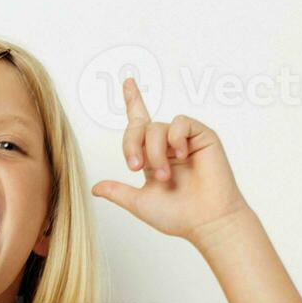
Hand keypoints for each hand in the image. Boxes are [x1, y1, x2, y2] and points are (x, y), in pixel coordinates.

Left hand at [91, 76, 250, 243]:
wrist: (206, 221)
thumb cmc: (177, 214)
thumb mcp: (138, 202)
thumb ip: (117, 192)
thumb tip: (95, 187)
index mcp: (152, 156)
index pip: (139, 124)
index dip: (133, 101)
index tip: (127, 81)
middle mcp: (167, 145)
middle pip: (140, 126)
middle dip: (131, 144)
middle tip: (136, 167)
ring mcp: (185, 140)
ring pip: (157, 127)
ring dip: (154, 151)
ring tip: (164, 175)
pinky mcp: (202, 136)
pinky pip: (180, 123)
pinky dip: (175, 139)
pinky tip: (181, 157)